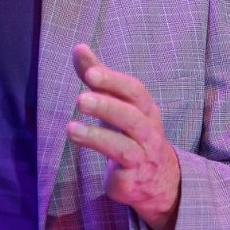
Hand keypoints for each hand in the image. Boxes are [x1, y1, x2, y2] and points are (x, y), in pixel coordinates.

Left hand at [66, 44, 180, 229]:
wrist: (159, 181)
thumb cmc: (132, 133)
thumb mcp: (118, 103)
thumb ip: (99, 77)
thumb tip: (78, 48)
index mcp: (146, 108)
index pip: (134, 90)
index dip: (112, 80)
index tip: (89, 71)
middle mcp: (148, 130)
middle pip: (132, 115)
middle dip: (106, 105)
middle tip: (80, 99)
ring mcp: (143, 155)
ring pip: (124, 144)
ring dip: (97, 134)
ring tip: (70, 128)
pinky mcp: (133, 177)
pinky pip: (119, 165)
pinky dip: (99, 153)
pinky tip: (78, 140)